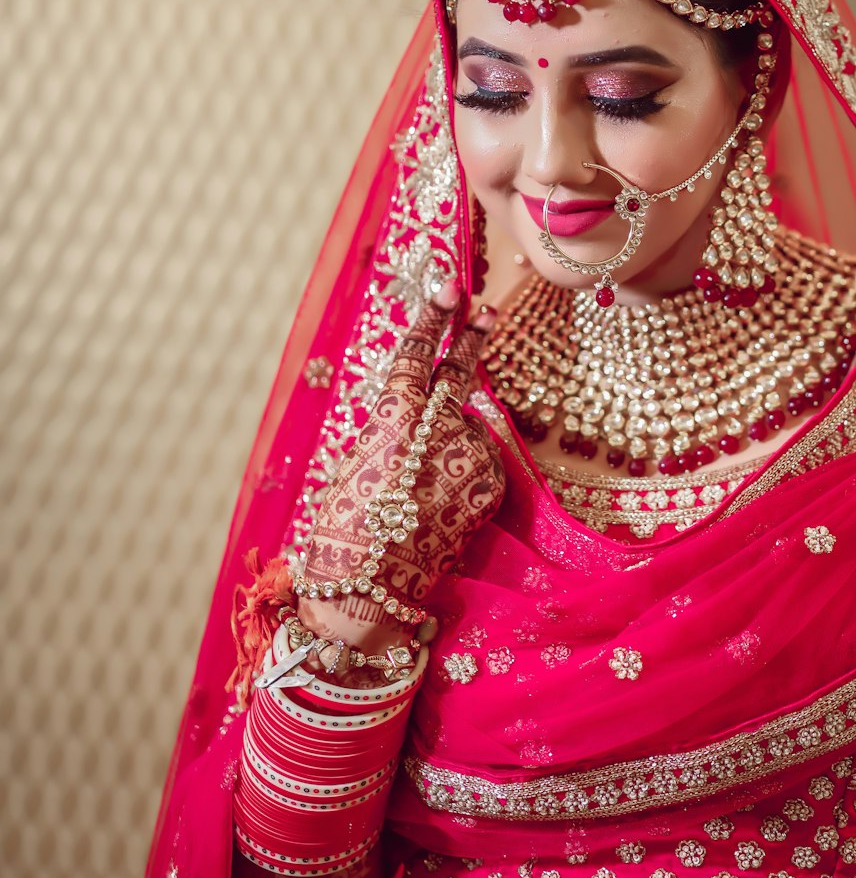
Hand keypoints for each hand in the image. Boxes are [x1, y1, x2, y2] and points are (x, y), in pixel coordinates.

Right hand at [296, 282, 505, 658]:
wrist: (368, 591)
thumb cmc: (345, 524)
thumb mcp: (359, 456)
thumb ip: (396, 424)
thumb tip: (424, 407)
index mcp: (396, 416)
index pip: (419, 354)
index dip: (433, 317)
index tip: (449, 286)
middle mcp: (440, 429)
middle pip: (461, 372)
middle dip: (471, 337)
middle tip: (485, 308)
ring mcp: (470, 460)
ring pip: (465, 431)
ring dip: (449, 442)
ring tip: (418, 484)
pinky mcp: (489, 489)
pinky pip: (477, 464)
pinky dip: (461, 471)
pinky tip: (437, 501)